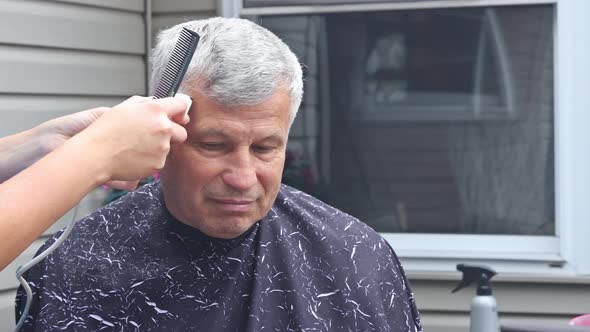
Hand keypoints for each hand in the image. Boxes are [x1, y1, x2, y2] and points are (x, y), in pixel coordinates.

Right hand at [71, 95, 190, 186]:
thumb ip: (144, 103)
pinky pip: (159, 161)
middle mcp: (163, 128)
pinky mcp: (158, 163)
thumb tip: (155, 102)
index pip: (181, 105)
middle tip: (153, 137)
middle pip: (181, 132)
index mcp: (155, 110)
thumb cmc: (105, 130)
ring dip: (158, 147)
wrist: (96, 154)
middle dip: (172, 134)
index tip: (179, 116)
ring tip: (135, 147)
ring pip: (168, 148)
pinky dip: (150, 160)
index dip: (181, 111)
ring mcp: (162, 147)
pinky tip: (134, 157)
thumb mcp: (123, 108)